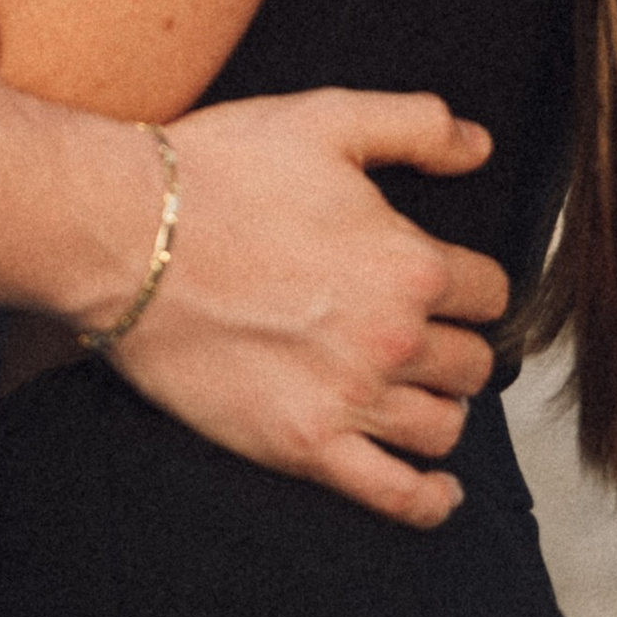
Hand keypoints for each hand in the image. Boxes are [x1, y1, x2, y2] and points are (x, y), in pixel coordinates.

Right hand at [111, 90, 504, 527]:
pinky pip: (395, 495)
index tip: (449, 282)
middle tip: (426, 334)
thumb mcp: (325, 118)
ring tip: (417, 390)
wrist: (127, 236)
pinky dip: (429, 498)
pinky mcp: (303, 447)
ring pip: (443, 425)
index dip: (471, 282)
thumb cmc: (220, 173)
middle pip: (472, 363)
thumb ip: (416, 124)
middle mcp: (392, 339)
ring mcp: (349, 399)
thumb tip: (479, 146)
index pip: (489, 291)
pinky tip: (439, 489)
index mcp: (408, 263)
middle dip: (457, 343)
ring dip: (440, 406)